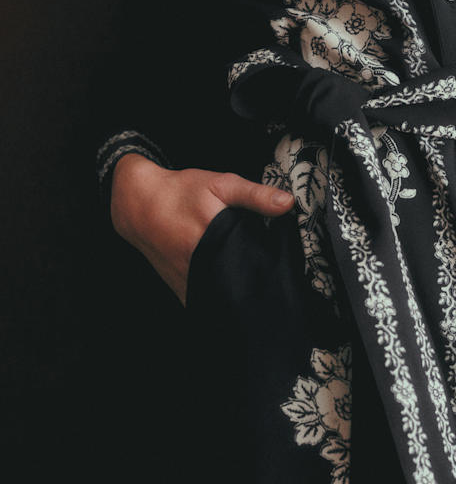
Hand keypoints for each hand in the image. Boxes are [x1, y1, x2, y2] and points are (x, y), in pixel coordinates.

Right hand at [110, 153, 295, 305]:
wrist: (140, 203)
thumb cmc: (182, 192)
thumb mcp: (221, 184)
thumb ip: (255, 195)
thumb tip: (288, 203)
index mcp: (212, 242)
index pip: (250, 269)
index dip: (268, 272)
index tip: (284, 272)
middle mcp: (198, 268)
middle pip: (237, 287)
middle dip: (257, 286)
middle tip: (274, 280)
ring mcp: (187, 282)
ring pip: (220, 298)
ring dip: (237, 294)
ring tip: (255, 286)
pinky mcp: (181, 289)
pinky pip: (206, 299)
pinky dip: (219, 297)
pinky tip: (231, 288)